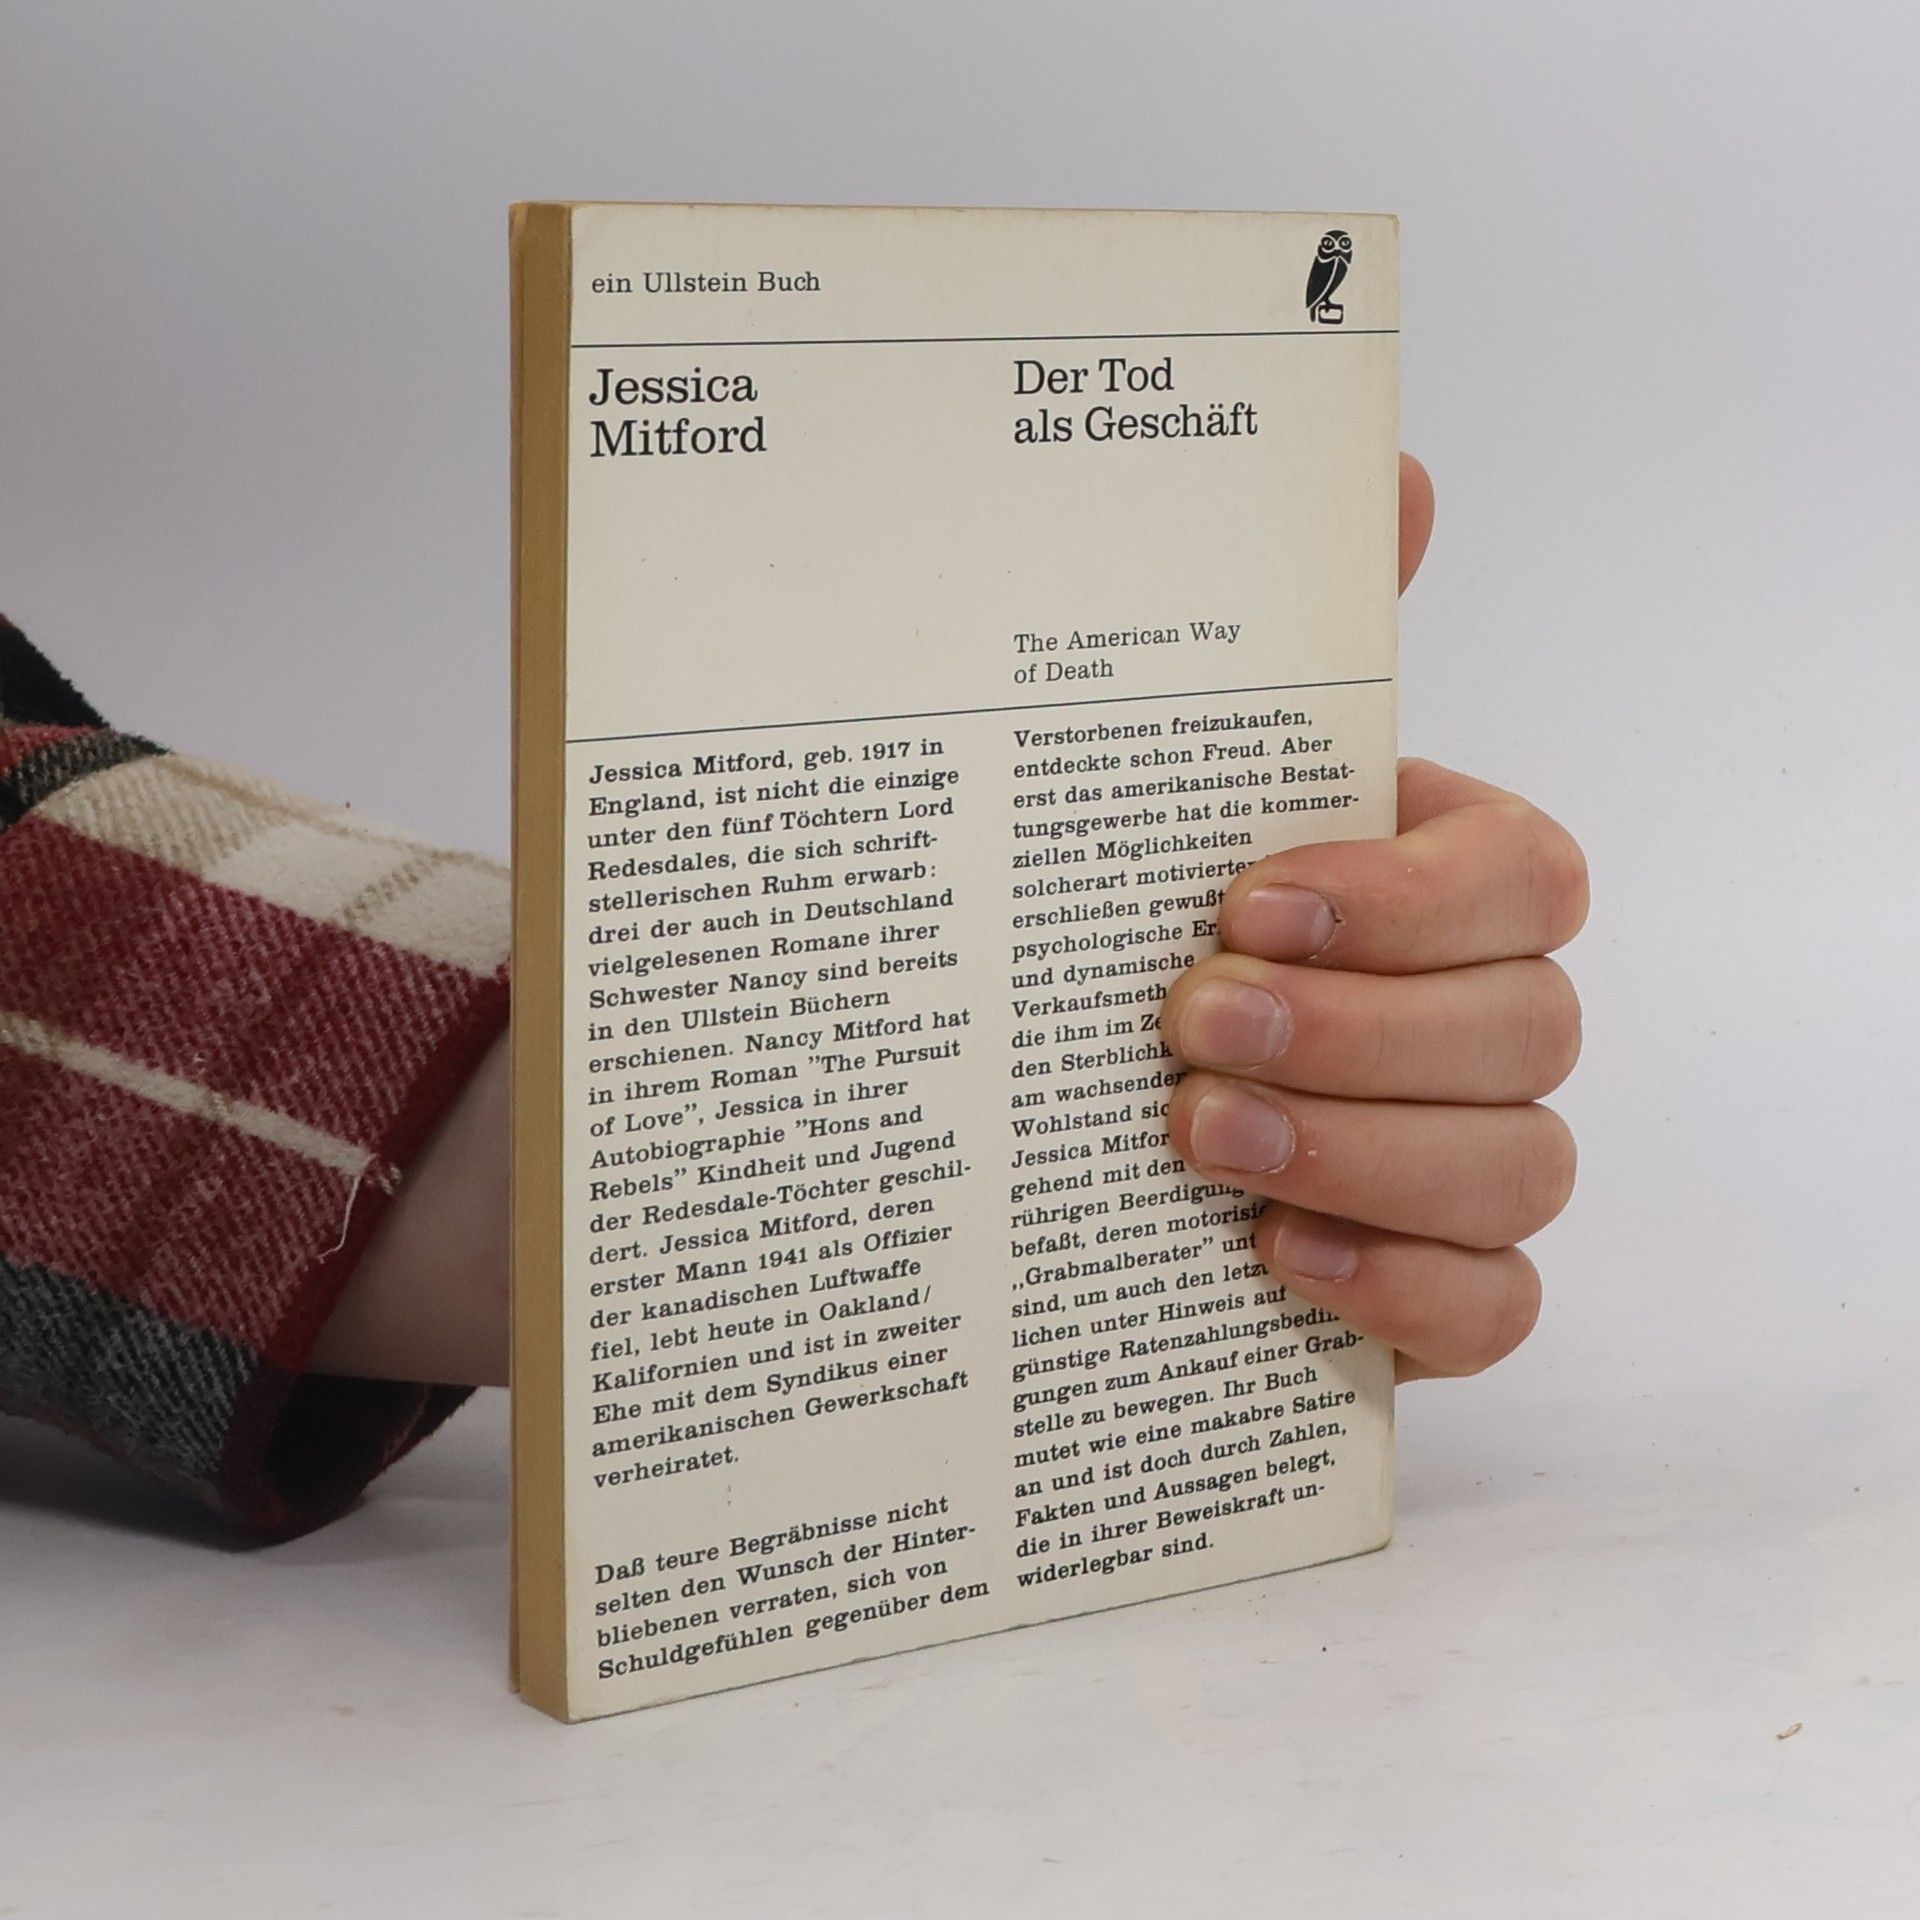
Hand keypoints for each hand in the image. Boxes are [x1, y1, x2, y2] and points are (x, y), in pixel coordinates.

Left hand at [1158, 456, 1587, 1380]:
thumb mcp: (1196, 787)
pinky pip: (1496, 1306)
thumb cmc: (1170, 926)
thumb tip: (1396, 469)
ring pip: (1520, 1166)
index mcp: (1450, 887)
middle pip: (1529, 1028)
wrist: (1104, 1101)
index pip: (1526, 876)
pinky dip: (1406, 1289)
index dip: (1410, 895)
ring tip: (1199, 1142)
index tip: (1248, 899)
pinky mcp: (1441, 1281)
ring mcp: (1473, 1155)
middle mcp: (1487, 1016)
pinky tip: (1280, 1258)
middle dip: (1359, 1028)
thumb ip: (1299, 640)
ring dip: (1363, 1151)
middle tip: (1191, 1026)